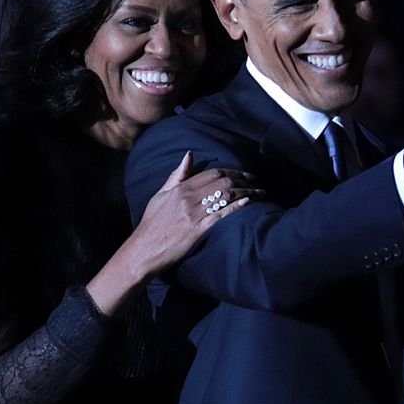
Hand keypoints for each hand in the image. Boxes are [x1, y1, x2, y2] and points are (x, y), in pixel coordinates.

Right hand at [127, 151, 262, 280]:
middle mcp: (189, 199)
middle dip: (243, 179)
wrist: (144, 249)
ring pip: (225, 197)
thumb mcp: (161, 195)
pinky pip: (221, 215)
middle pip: (222, 182)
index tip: (244, 172)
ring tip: (260, 192)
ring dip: (246, 192)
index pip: (212, 173)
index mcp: (181, 188)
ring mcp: (194, 215)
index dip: (231, 171)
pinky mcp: (198, 230)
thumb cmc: (152, 222)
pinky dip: (236, 207)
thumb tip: (189, 154)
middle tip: (256, 180)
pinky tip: (248, 202)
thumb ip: (177, 175)